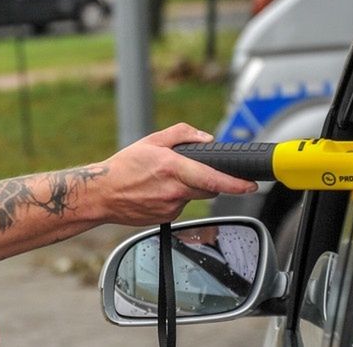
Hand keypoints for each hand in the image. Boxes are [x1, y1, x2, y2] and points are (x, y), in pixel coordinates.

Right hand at [96, 124, 256, 225]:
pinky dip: (175, 198)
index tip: (251, 186)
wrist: (101, 194)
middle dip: (208, 180)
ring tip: (162, 181)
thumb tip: (207, 139)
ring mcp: (170, 208)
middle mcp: (174, 191)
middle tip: (189, 171)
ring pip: (193, 198)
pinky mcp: (165, 218)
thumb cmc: (124, 166)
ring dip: (188, 188)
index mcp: (173, 168)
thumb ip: (182, 134)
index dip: (236, 184)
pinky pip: (180, 206)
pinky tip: (156, 192)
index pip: (212, 179)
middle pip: (208, 189)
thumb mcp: (151, 140)